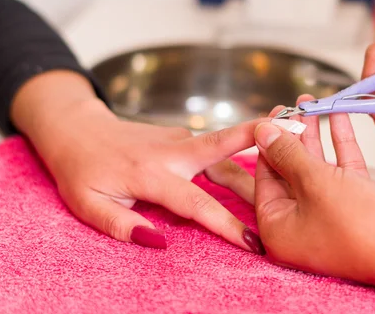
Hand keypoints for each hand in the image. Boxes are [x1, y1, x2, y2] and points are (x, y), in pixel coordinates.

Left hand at [11, 71, 265, 253]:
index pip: (197, 203)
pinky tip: (258, 168)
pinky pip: (217, 148)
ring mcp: (180, 138)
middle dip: (261, 155)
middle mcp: (173, 150)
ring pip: (227, 151)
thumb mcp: (88, 205)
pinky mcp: (183, 136)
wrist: (78, 129)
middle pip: (225, 150)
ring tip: (285, 179)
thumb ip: (121, 226)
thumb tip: (160, 242)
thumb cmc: (82, 170)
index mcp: (151, 173)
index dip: (226, 225)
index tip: (251, 244)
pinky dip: (240, 158)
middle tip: (296, 164)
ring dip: (256, 164)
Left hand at [253, 95, 374, 282]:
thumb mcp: (314, 183)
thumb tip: (262, 131)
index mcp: (278, 228)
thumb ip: (287, 154)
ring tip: (311, 103)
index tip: (273, 113)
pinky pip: (340, 171)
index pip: (265, 177)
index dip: (269, 142)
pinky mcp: (355, 207)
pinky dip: (339, 145)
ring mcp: (328, 216)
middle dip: (294, 135)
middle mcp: (299, 225)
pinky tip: (337, 116)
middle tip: (293, 105)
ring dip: (316, 136)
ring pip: (316, 168)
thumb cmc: (359, 225)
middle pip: (290, 171)